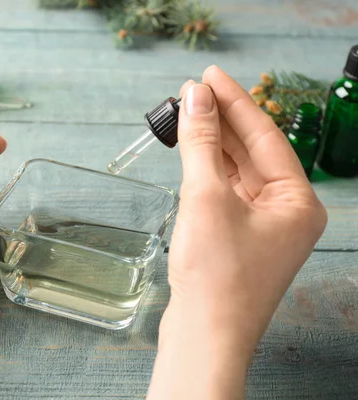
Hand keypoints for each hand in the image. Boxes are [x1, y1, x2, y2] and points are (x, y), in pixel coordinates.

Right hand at [147, 66, 326, 398]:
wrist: (204, 335)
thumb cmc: (216, 274)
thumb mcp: (206, 197)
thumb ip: (201, 144)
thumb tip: (195, 98)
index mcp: (298, 201)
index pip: (265, 136)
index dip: (236, 101)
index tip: (209, 75)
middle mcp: (287, 212)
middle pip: (253, 152)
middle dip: (221, 121)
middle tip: (191, 91)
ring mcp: (262, 227)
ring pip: (236, 172)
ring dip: (211, 145)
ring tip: (186, 114)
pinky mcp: (237, 239)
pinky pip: (225, 193)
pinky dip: (206, 171)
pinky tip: (190, 152)